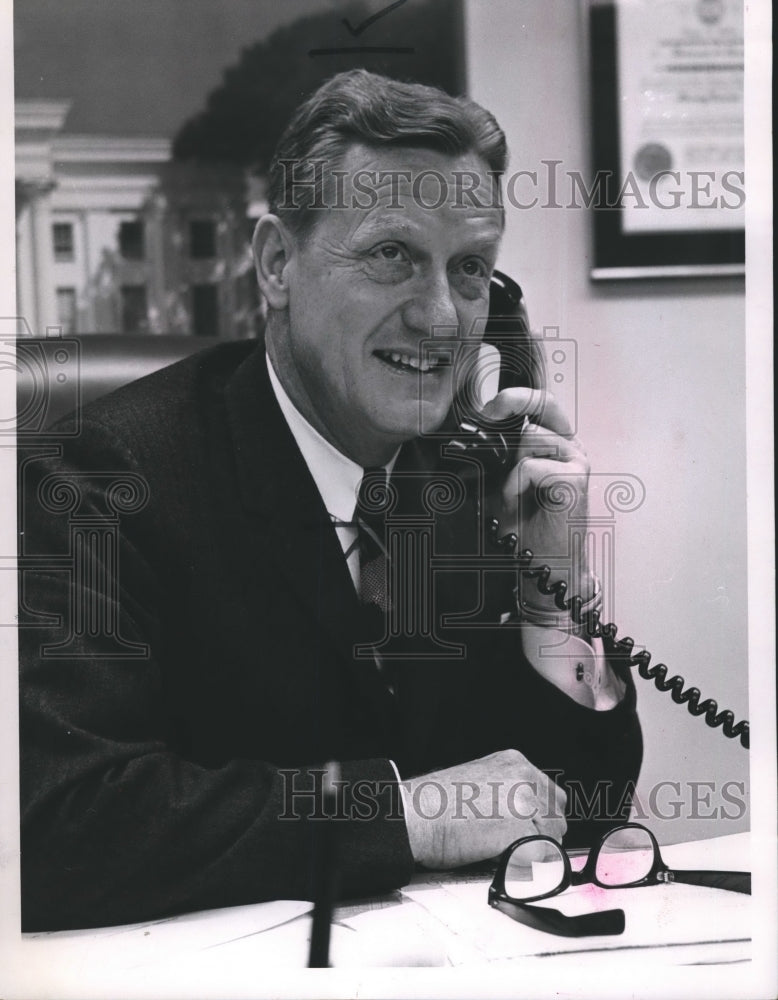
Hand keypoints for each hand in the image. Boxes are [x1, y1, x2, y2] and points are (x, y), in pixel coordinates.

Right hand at [402, 750, 566, 868]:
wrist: (414, 815)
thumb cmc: (436, 804)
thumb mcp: (480, 781)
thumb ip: (509, 792)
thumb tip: (529, 819)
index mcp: (514, 762)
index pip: (552, 795)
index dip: (542, 818)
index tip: (530, 830)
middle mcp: (524, 777)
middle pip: (558, 817)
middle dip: (541, 835)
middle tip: (514, 844)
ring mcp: (525, 803)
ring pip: (551, 839)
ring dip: (532, 850)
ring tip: (499, 847)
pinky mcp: (520, 830)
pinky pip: (538, 857)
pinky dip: (523, 865)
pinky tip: (497, 856)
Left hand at [480, 387, 592, 598]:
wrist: (542, 564)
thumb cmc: (524, 526)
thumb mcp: (502, 482)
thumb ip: (498, 456)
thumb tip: (470, 433)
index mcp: (555, 444)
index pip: (542, 403)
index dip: (515, 397)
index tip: (488, 407)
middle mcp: (570, 448)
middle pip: (545, 403)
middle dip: (515, 401)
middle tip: (489, 412)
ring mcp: (576, 462)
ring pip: (533, 437)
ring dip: (509, 463)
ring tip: (508, 492)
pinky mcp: (574, 481)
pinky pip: (532, 465)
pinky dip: (514, 482)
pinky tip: (514, 500)